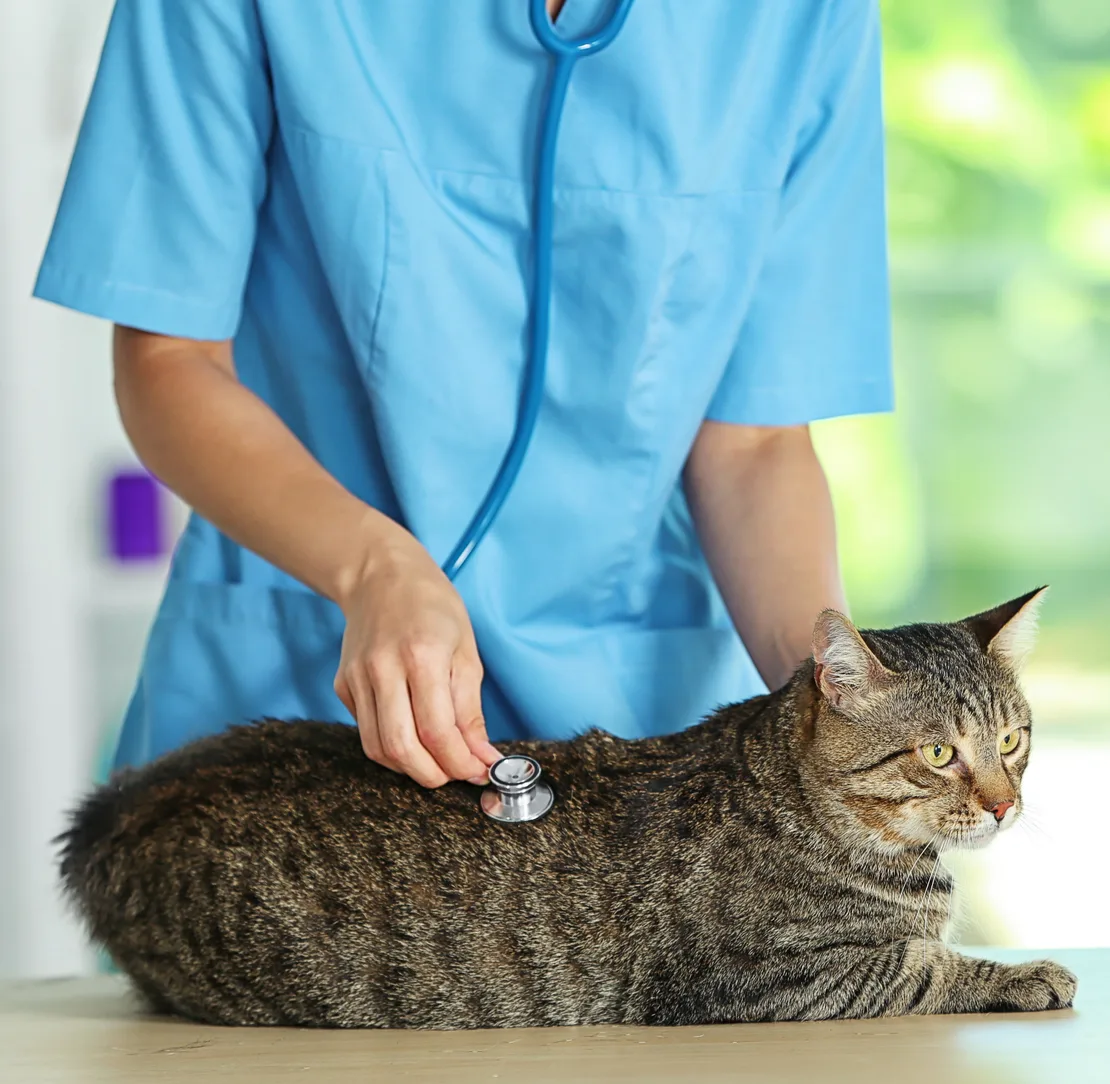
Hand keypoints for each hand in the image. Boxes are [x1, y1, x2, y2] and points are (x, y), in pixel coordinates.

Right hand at [333, 535, 500, 787]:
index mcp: (421, 655)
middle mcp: (383, 668)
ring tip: (437, 762)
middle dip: (433, 775)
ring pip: (378, 748)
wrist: (382, 576)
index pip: (437, 730)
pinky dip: (390, 746)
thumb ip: (470, 709)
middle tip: (457, 773)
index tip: (479, 771)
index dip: (460, 762)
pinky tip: (412, 736)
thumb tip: (483, 758)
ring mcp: (357, 677)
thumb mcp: (466, 650)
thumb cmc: (433, 607)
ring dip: (410, 768)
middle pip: (402, 747)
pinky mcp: (342, 685)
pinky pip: (366, 731)